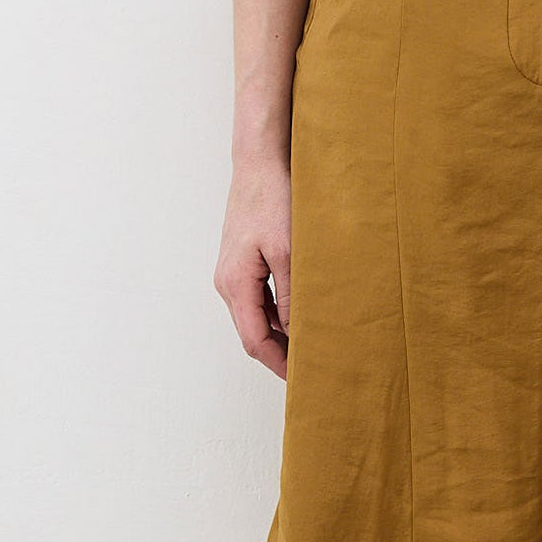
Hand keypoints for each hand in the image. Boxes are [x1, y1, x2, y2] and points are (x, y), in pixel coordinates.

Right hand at [215, 158, 293, 376]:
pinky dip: (280, 312)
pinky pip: (260, 298)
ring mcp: (233, 272)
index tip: (301, 379)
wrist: (261, 162)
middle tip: (312, 369)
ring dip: (282, 333)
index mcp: (235, 284)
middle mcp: (228, 283)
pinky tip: (304, 314)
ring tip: (314, 345)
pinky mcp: (244, 262)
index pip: (255, 340)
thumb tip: (298, 332)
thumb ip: (292, 294)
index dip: (278, 363)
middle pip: (253, 333)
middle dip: (280, 354)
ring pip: (257, 316)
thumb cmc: (273, 199)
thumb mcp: (289, 251)